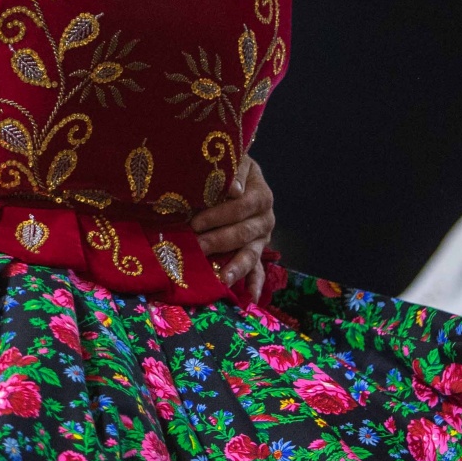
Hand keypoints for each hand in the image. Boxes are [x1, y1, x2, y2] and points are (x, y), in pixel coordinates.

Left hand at [191, 155, 275, 298]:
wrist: (236, 177)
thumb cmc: (228, 170)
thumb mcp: (234, 162)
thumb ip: (233, 173)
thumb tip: (234, 190)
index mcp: (261, 195)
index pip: (241, 207)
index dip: (219, 215)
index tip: (195, 222)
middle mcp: (265, 219)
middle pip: (244, 232)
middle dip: (219, 241)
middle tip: (197, 247)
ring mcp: (262, 239)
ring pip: (252, 255)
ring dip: (236, 267)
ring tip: (223, 278)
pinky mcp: (257, 253)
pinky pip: (258, 271)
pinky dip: (255, 284)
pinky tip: (250, 298)